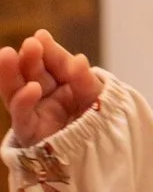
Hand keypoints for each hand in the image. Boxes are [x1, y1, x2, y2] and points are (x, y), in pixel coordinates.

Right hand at [2, 31, 101, 148]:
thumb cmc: (100, 122)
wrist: (105, 154)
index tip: (41, 36)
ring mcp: (36, 113)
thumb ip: (86, 80)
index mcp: (63, 84)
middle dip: (30, 58)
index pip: (53, 64)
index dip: (47, 51)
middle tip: (30, 44)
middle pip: (32, 73)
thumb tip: (79, 59)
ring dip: (11, 73)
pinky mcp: (30, 132)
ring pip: (17, 90)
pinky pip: (22, 116)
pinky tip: (31, 88)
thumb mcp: (97, 97)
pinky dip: (24, 101)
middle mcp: (46, 96)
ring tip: (7, 54)